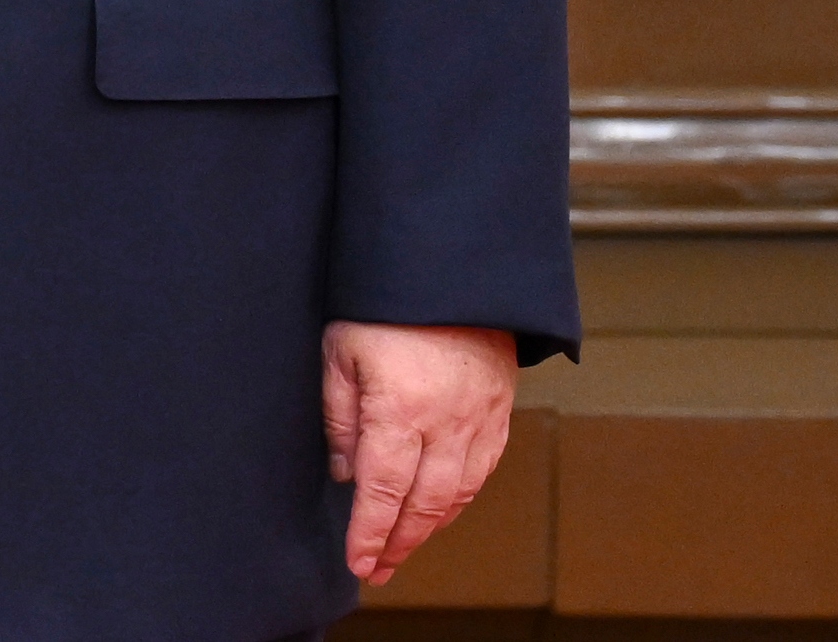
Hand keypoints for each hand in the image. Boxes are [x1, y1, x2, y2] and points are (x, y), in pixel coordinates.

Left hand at [324, 319, 514, 585]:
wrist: (450, 268)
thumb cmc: (386, 302)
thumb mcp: (341, 350)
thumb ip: (340, 415)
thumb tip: (347, 472)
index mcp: (399, 408)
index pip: (381, 490)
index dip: (370, 533)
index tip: (359, 562)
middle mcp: (444, 422)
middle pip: (422, 503)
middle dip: (398, 543)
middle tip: (378, 568)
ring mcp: (477, 419)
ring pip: (456, 493)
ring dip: (429, 528)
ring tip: (403, 548)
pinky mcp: (497, 410)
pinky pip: (482, 470)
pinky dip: (460, 499)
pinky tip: (442, 510)